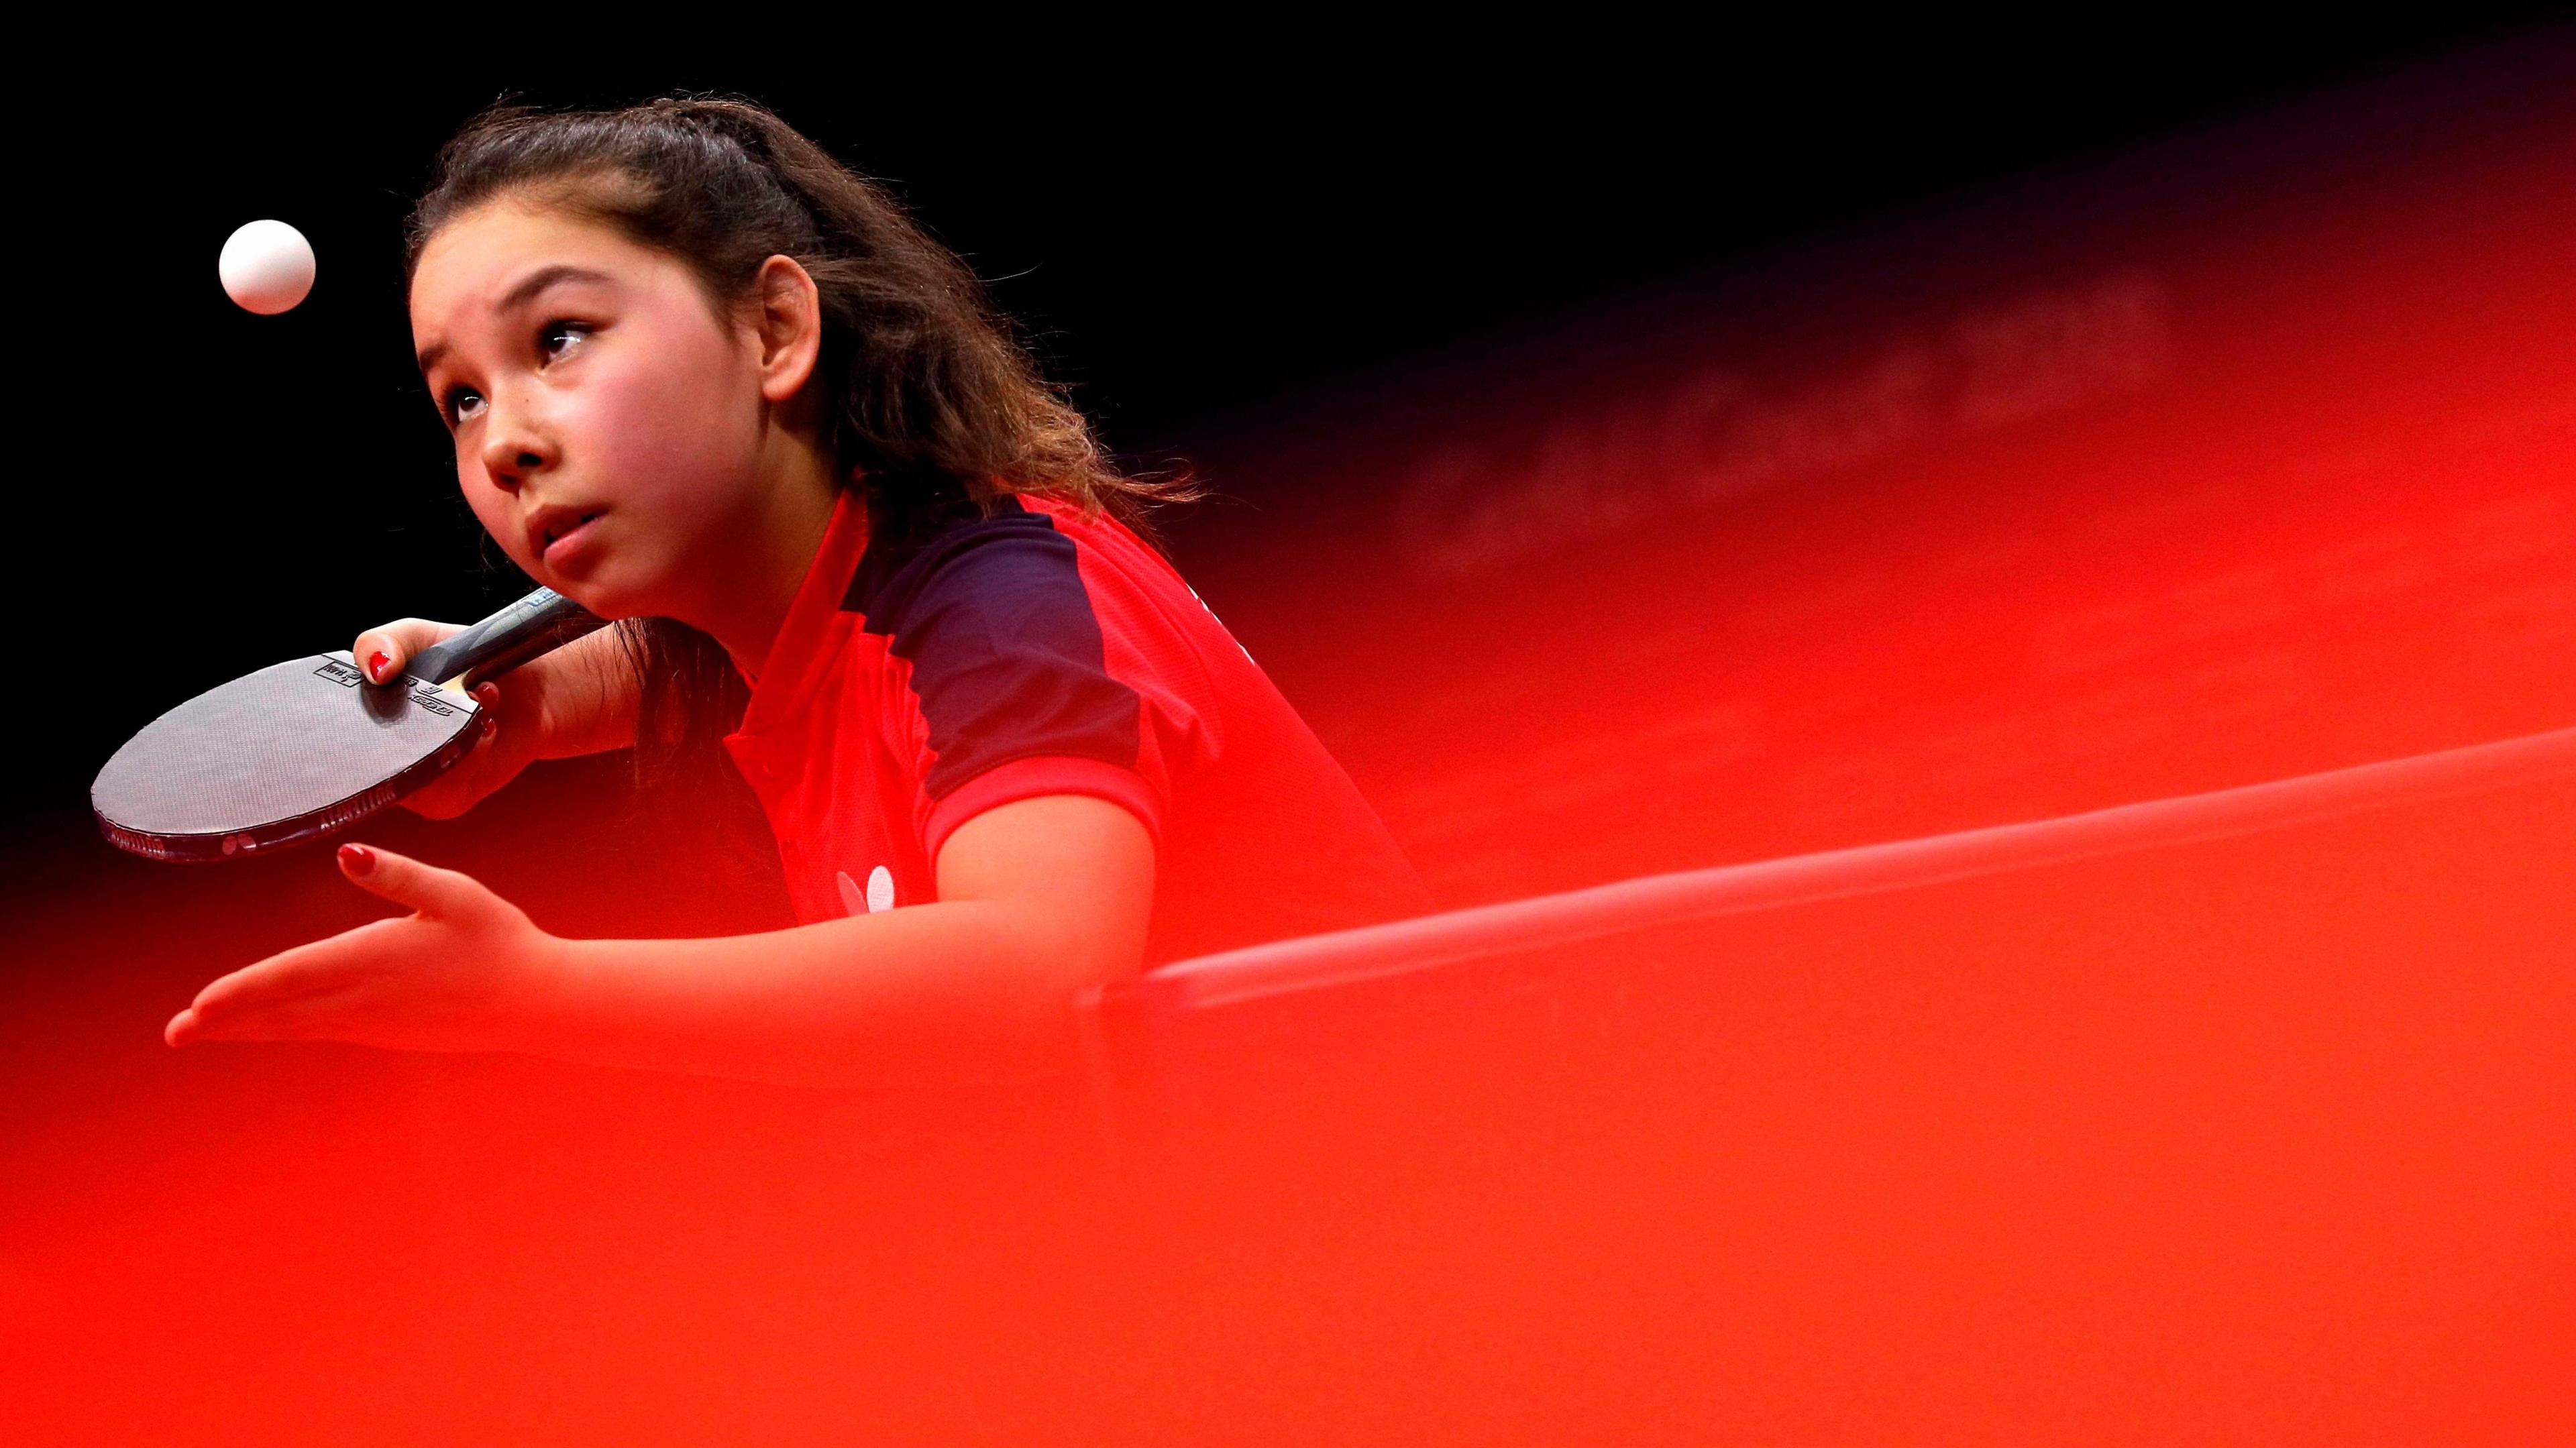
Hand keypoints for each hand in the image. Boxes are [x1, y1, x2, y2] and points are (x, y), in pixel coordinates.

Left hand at [165, 844, 564, 1054]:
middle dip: (224, 1022)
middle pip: (281, 1012)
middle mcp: (365, 999)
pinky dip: (284, 1028)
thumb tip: (346, 853)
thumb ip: (397, 876)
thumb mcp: (453, 894)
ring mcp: (374, 1023)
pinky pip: (319, 1030)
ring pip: (296, 1026)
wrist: (537, 1003)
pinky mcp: (386, 1032)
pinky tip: (270, 1025)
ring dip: (247, 1027)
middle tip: (174, 1034)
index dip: (241, 991)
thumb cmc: (498, 939)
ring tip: (203, 1031)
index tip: (197, 1006)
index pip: (292, 977)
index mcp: (375, 959)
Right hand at [353, 617, 634, 818]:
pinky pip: (443, 789)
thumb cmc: (464, 662)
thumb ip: (383, 642)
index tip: (370, 694)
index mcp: (356, 723)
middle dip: (402, 728)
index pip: (320, 742)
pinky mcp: (447, 801)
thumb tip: (373, 668)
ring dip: (448, 735)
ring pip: (407, 778)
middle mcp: (376, 760)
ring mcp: (410, 785)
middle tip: (441, 691)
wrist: (529, 686)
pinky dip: (470, 752)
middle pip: (358, 769)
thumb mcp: (417, 637)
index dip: (328, 729)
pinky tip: (486, 726)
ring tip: (476, 697)